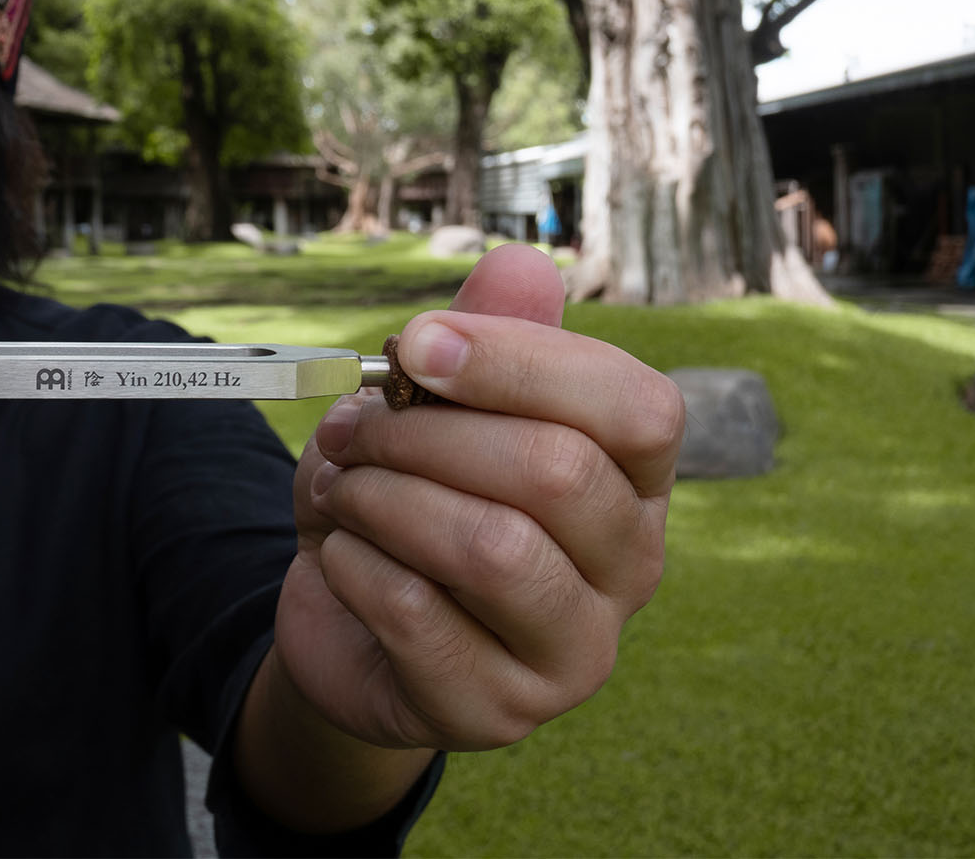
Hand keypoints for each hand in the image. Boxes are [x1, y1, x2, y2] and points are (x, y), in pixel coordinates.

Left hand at [275, 243, 683, 751]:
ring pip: (492, 548)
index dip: (520, 361)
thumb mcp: (428, 406)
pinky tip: (340, 554)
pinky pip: (420, 616)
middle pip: (555, 472)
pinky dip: (355, 566)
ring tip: (345, 490)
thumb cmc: (407, 496)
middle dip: (425, 436)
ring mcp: (575, 652)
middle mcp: (630, 565)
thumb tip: (521, 263)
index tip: (414, 344)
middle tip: (355, 431)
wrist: (347, 619)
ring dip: (387, 500)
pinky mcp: (499, 711)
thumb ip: (480, 336)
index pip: (634, 404)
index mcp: (633, 476)